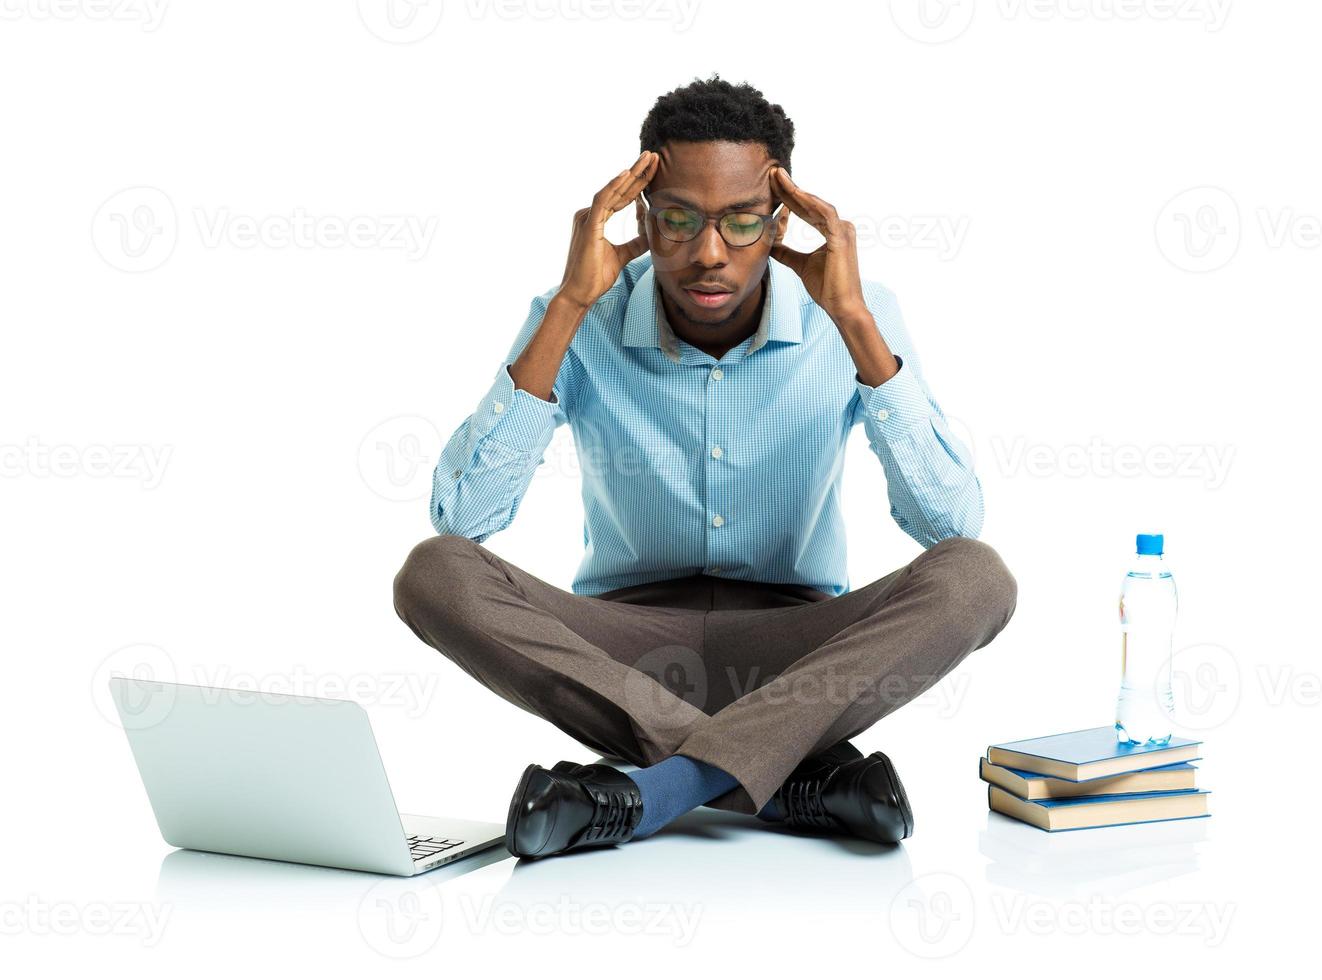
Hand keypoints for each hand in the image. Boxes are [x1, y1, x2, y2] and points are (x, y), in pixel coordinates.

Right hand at [557, 151, 658, 309]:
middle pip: (618, 190)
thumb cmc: (595, 277)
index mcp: (596, 219)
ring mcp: (586, 218)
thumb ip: (635, 244)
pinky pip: (603, 201)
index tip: (654, 171)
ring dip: (631, 174)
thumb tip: (650, 235)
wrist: (579, 294)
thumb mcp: (622, 256)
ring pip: (612, 191)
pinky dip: (615, 187)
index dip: (638, 184)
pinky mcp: (588, 225)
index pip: (622, 198)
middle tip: (654, 156)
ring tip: (647, 159)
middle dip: (638, 173)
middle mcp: (589, 214)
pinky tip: (628, 175)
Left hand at [769, 167, 866, 322]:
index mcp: (832, 231)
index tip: (772, 187)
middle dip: (790, 188)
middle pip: (810, 203)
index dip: (789, 198)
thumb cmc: (826, 288)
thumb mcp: (800, 265)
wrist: (841, 307)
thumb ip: (787, 253)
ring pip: (816, 204)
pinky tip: (795, 194)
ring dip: (797, 191)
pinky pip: (825, 214)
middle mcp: (839, 226)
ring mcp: (842, 230)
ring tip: (779, 178)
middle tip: (773, 173)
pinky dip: (810, 203)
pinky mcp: (841, 238)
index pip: (806, 210)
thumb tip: (770, 245)